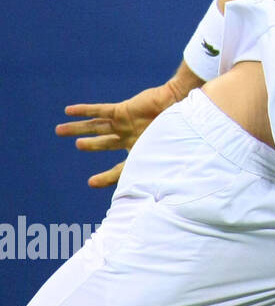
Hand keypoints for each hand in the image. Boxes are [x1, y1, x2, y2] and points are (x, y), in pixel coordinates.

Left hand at [55, 83, 184, 187]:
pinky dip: (84, 111)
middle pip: (105, 142)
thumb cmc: (178, 133)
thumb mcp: (162, 159)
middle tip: (78, 145)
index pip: (121, 167)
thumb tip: (141, 198)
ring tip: (59, 130)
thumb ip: (149, 174)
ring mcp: (126, 123)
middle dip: (90, 144)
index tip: (91, 183)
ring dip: (78, 128)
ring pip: (97, 127)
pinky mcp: (123, 110)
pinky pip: (100, 111)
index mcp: (141, 152)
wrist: (183, 107)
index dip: (107, 177)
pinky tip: (68, 111)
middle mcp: (131, 137)